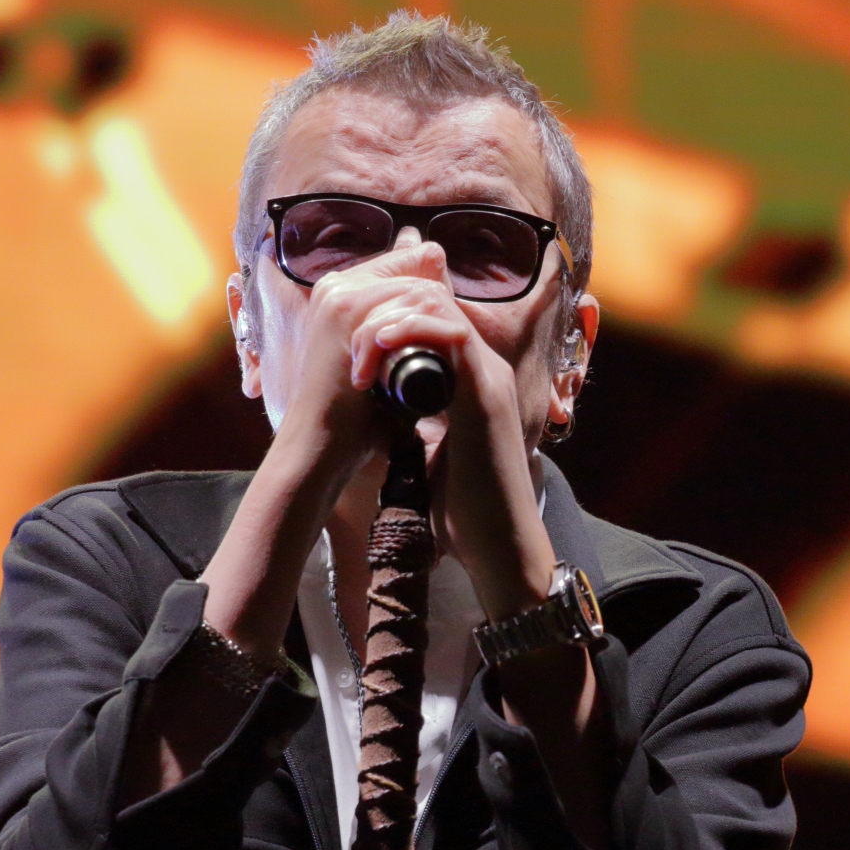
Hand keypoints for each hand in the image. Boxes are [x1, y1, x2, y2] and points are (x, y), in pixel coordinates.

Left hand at [340, 239, 555, 621]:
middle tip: (351, 352)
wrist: (498, 546)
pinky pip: (450, 336)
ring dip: (390, 321)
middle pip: (434, 303)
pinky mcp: (485, 394)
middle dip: (384, 314)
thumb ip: (415, 430)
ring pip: (440, 310)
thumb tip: (384, 424)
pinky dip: (410, 332)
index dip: (389, 321)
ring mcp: (488, 379)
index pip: (431, 322)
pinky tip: (380, 347)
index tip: (353, 353)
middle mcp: (484, 372)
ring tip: (360, 354)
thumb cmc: (464, 512)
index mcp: (470, 384)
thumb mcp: (430, 456)